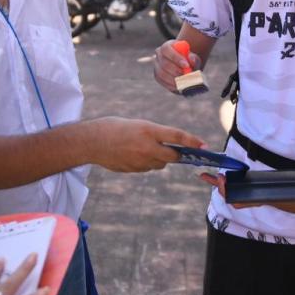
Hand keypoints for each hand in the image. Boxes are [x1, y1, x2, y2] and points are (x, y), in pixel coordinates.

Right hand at [88, 117, 203, 171]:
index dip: (192, 141)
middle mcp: (146, 147)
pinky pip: (147, 168)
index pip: (176, 136)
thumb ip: (152, 134)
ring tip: (144, 148)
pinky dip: (146, 162)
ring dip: (159, 158)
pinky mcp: (133, 170)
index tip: (204, 145)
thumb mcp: (136, 124)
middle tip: (176, 150)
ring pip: (159, 163)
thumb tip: (166, 144)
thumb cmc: (113, 127)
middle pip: (172, 156)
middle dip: (176, 154)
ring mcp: (140, 161)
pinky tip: (133, 154)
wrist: (91, 142)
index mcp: (148, 130)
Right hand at [153, 39, 201, 92]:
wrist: (185, 67)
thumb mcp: (194, 58)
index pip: (166, 49)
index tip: (186, 65)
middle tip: (187, 76)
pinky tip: (181, 85)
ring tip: (186, 80)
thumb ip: (193, 58)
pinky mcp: (157, 77)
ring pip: (163, 74)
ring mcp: (156, 66)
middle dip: (177, 71)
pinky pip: (163, 82)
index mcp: (166, 46)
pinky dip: (173, 85)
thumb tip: (191, 59)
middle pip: (164, 63)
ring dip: (175, 79)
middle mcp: (158, 55)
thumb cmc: (189, 60)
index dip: (176, 57)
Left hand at [198, 171, 294, 212]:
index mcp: (270, 200)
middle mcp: (262, 199)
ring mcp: (260, 195)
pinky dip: (231, 182)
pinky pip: (242, 187)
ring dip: (222, 185)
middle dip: (223, 188)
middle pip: (236, 196)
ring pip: (236, 192)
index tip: (223, 183)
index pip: (247, 201)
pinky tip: (222, 176)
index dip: (233, 194)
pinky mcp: (262, 190)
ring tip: (206, 175)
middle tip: (209, 175)